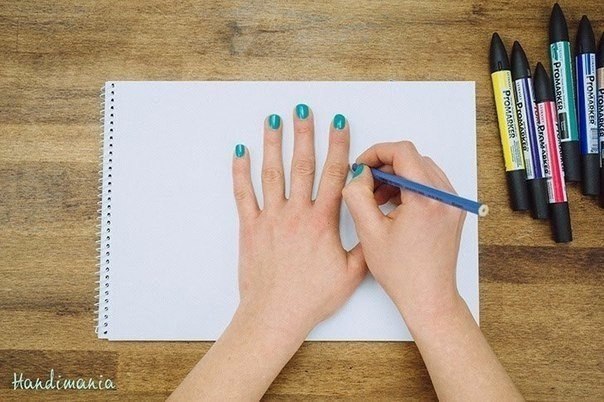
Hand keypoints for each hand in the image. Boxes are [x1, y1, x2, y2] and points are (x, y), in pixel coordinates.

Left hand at [232, 108, 365, 338]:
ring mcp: (271, 218)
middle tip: (303, 108)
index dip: (338, 145)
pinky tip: (240, 152)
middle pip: (302, 165)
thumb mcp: (351, 275)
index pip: (334, 175)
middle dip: (304, 134)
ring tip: (273, 120)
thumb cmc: (311, 297)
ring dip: (273, 144)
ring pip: (272, 173)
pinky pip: (243, 194)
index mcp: (322, 222)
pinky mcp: (250, 228)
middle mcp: (296, 213)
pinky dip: (240, 172)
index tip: (339, 122)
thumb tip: (371, 227)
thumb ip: (363, 247)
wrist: (275, 314)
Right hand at [342, 141, 465, 325]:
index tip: (361, 166)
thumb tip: (358, 173)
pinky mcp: (453, 210)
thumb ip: (358, 194)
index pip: (403, 152)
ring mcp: (453, 203)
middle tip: (365, 183)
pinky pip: (430, 184)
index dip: (376, 153)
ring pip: (422, 170)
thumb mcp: (369, 232)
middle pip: (413, 158)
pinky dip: (410, 187)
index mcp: (427, 198)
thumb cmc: (402, 273)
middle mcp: (446, 196)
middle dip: (385, 165)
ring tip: (377, 198)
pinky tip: (393, 205)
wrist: (429, 297)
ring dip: (397, 176)